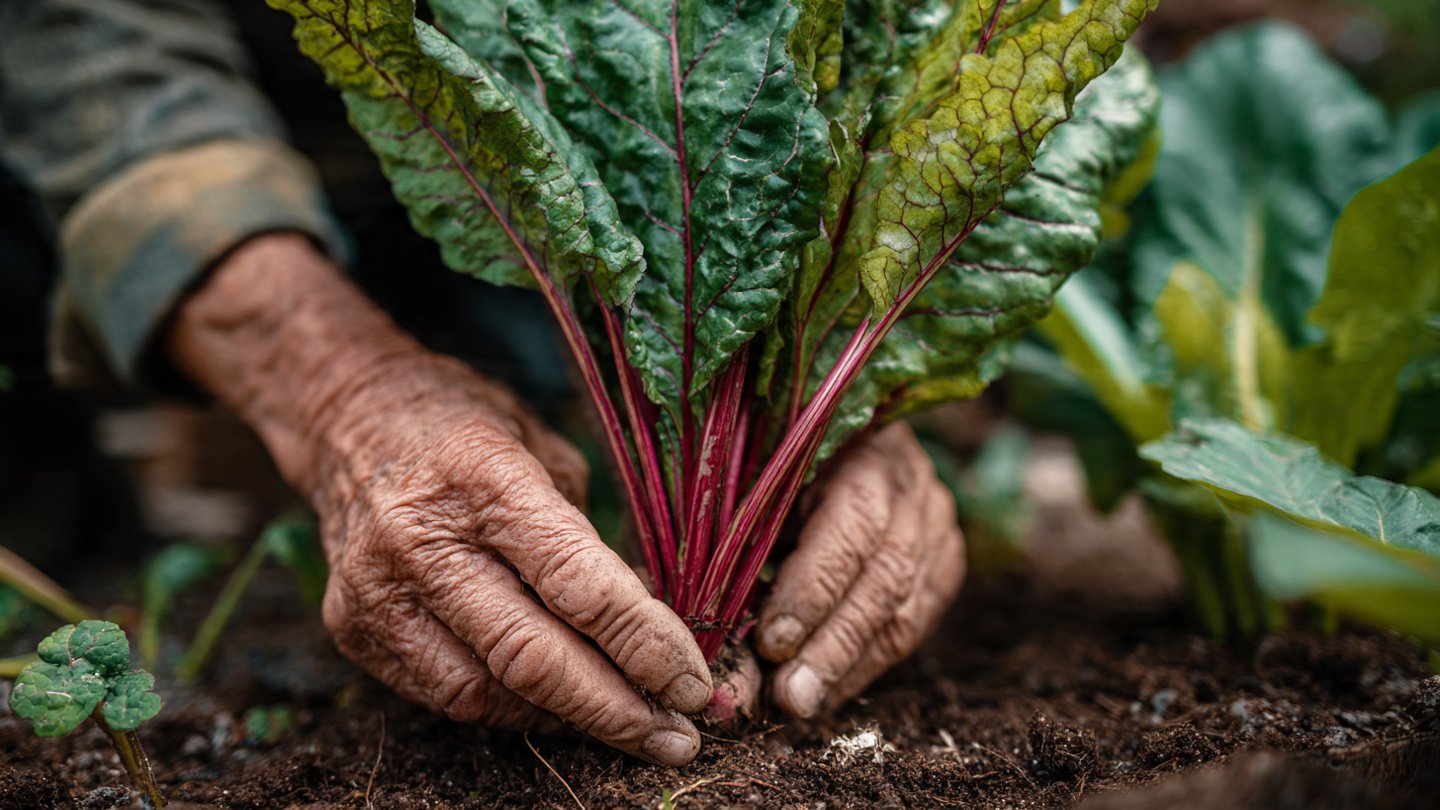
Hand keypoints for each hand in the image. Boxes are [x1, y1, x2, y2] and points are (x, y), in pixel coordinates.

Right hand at [169, 235, 709, 764]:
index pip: (579, 586)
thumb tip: (654, 627)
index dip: (647, 646)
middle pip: (533, 656)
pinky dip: (515, 709)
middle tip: (680, 738)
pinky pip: (448, 696)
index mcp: (482, 476)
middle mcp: (419, 538)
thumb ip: (595, 540)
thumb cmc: (468, 427)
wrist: (347, 416)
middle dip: (618, 709)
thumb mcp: (547, 450)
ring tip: (633, 727)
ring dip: (571, 720)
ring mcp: (377, 590)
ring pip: (489, 693)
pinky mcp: (353, 629)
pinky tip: (563, 708)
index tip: (697, 684)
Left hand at [755, 422, 965, 717]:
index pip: (850, 528)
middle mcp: (909, 479)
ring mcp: (935, 516)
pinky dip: (871, 659)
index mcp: (859, 442)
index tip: (773, 642)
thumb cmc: (761, 447)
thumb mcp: (739, 471)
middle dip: (833, 645)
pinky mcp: (943, 551)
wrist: (826, 417)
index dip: (812, 591)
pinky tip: (833, 687)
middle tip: (791, 697)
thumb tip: (699, 626)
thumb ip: (726, 536)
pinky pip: (917, 617)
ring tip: (804, 702)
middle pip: (884, 576)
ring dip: (851, 663)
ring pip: (906, 605)